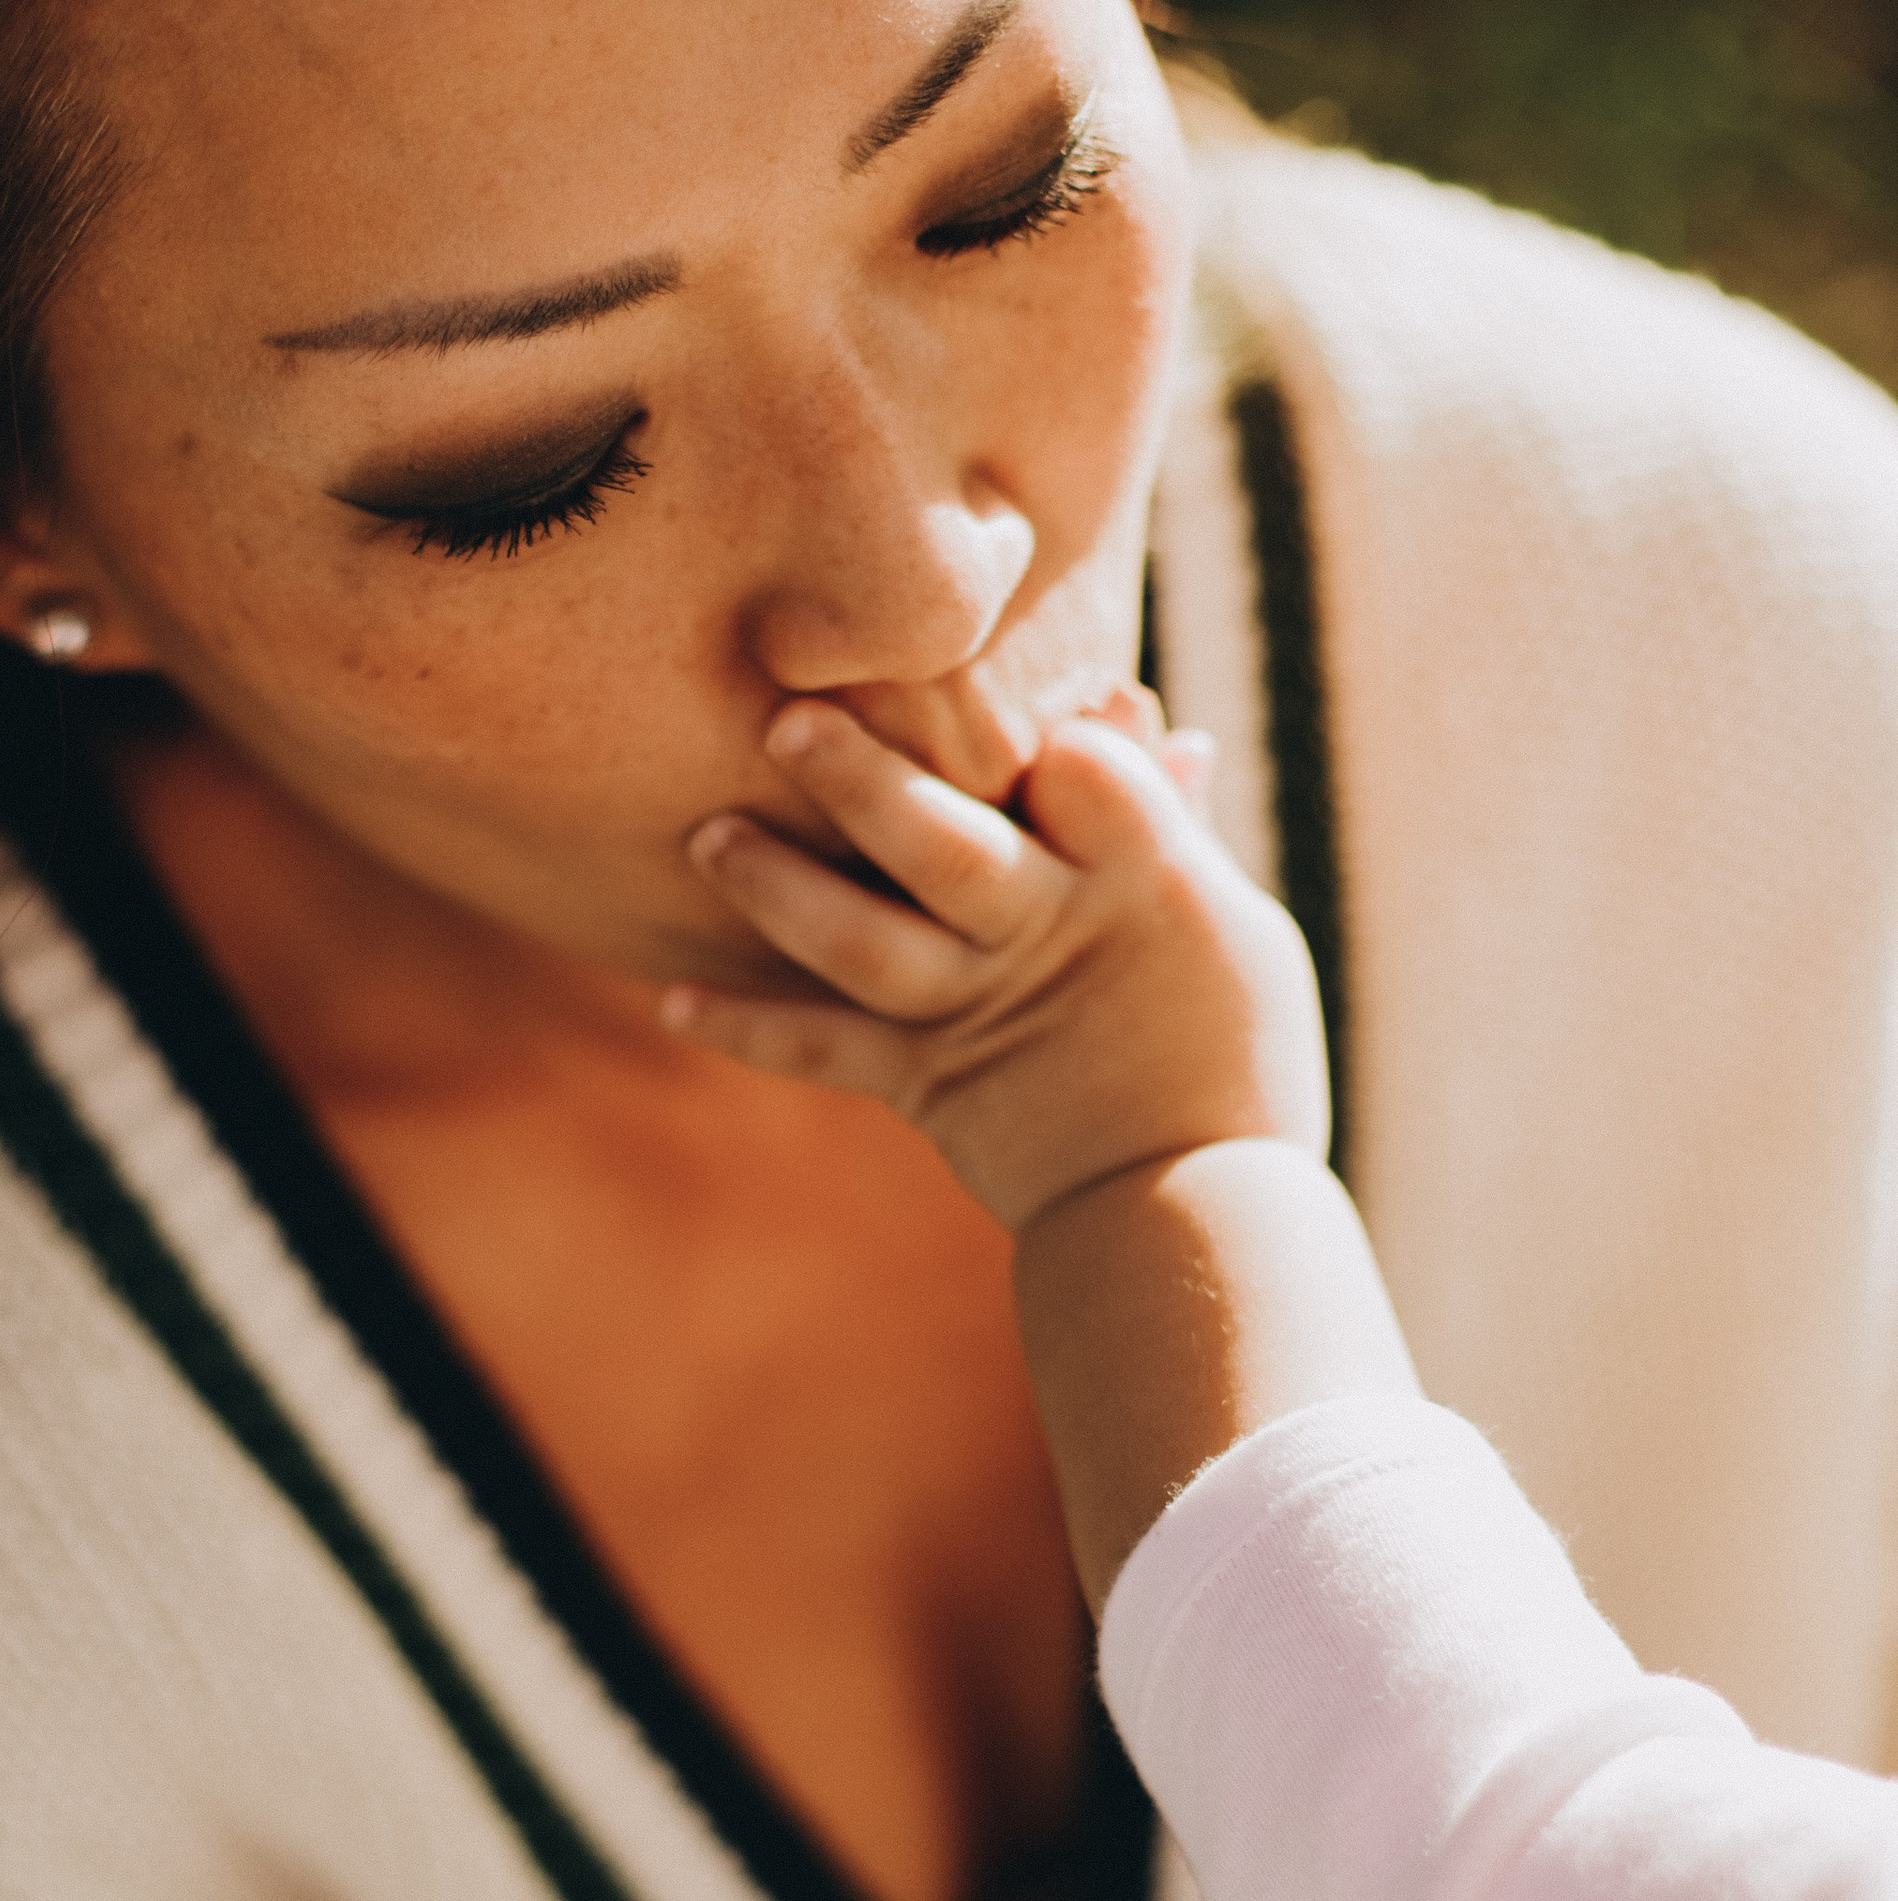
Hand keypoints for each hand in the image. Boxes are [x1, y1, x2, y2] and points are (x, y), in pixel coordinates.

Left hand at [668, 694, 1329, 1236]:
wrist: (1195, 1217)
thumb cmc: (1228, 1053)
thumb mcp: (1226, 926)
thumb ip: (1168, 824)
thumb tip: (1145, 720)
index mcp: (1144, 881)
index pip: (1083, 772)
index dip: (1032, 723)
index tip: (970, 682)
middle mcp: (1049, 936)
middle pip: (947, 846)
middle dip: (863, 780)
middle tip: (784, 721)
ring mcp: (980, 1010)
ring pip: (865, 941)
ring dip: (779, 887)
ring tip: (707, 836)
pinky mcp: (930, 1081)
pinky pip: (826, 1049)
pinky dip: (748, 1026)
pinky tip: (671, 999)